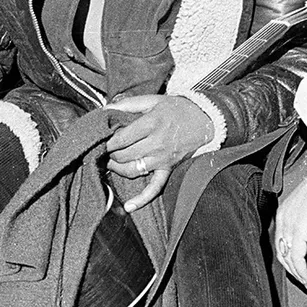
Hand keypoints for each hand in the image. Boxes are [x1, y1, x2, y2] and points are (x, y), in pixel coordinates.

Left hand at [105, 95, 213, 211]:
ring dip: (117, 169)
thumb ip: (128, 103)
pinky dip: (142, 199)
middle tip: (105, 149)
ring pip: (133, 170)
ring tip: (111, 163)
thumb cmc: (177, 108)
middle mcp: (157, 142)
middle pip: (124, 154)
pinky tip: (129, 206)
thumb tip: (105, 108)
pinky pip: (155, 187)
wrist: (205, 119)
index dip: (108, 141)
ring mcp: (163, 158)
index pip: (121, 138)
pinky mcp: (168, 168)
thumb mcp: (153, 100)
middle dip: (110, 153)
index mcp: (152, 123)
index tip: (102, 139)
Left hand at [274, 160, 306, 293]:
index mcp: (283, 213)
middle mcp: (282, 219)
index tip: (300, 269)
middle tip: (304, 281)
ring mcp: (289, 225)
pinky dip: (302, 272)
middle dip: (292, 270)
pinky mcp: (299, 231)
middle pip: (281, 252)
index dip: (289, 258)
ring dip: (298, 275)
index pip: (281, 242)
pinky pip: (297, 258)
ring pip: (287, 258)